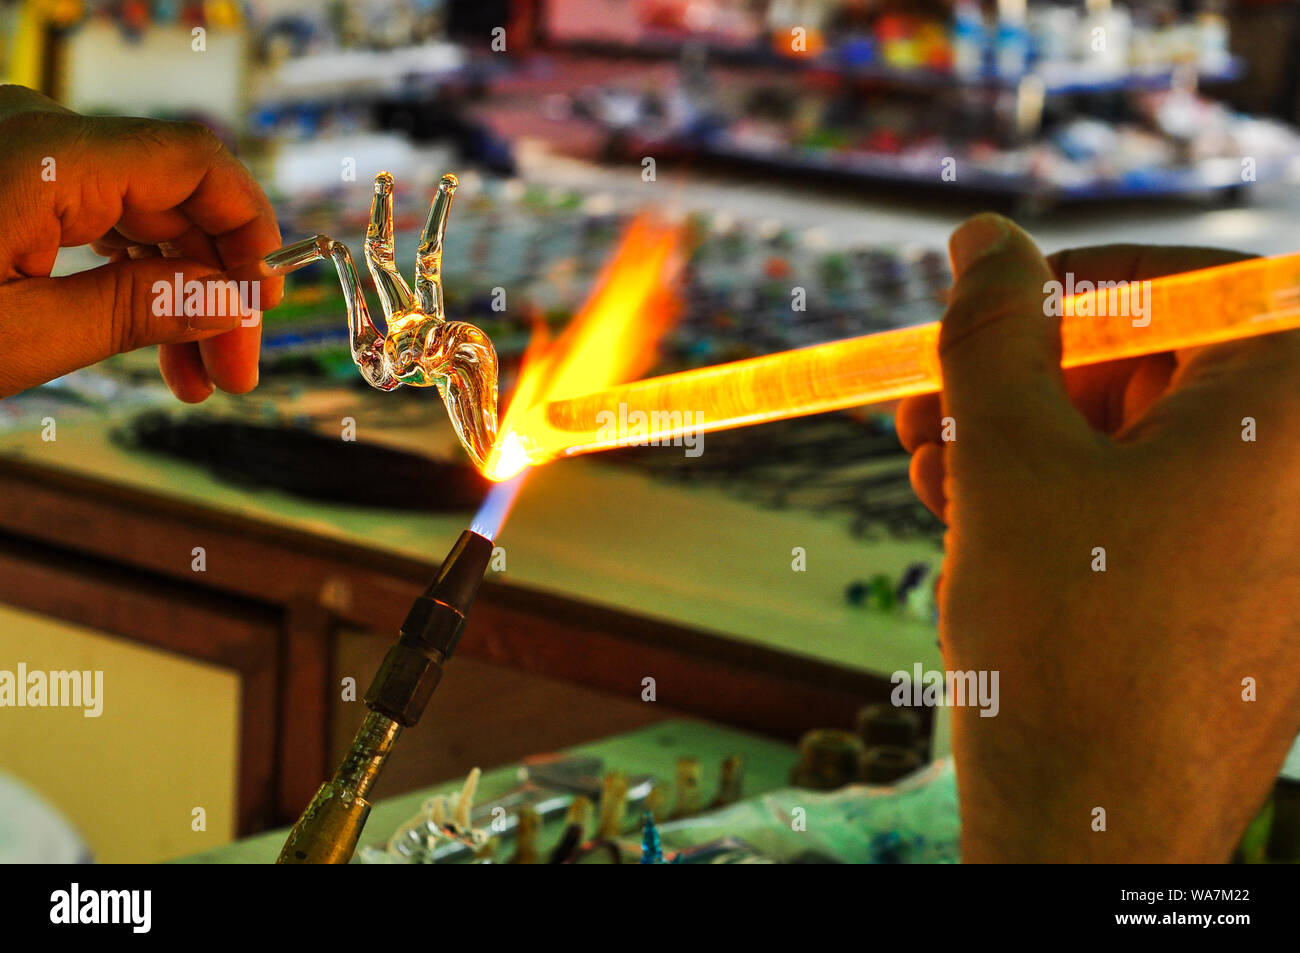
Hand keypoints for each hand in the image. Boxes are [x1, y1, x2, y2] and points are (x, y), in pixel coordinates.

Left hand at [0, 85, 282, 401]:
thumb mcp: (18, 339)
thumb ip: (140, 310)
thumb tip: (232, 300)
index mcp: (46, 157)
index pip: (198, 166)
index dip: (250, 233)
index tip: (267, 306)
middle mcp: (35, 133)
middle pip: (173, 194)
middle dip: (214, 284)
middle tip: (230, 372)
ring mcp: (14, 150)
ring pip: (137, 209)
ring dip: (175, 288)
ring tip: (190, 374)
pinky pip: (90, 212)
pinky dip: (125, 271)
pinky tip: (146, 331)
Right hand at [897, 213, 1299, 861]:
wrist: (1098, 833)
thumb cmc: (1069, 642)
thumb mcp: (1009, 456)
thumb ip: (997, 328)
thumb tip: (984, 236)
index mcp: (1297, 402)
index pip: (1187, 280)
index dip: (1068, 282)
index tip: (982, 307)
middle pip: (1158, 364)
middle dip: (1027, 375)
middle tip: (929, 396)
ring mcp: (1281, 539)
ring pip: (1142, 441)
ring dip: (1025, 438)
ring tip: (930, 464)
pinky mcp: (1246, 596)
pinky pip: (1154, 509)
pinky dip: (1063, 497)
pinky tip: (971, 509)